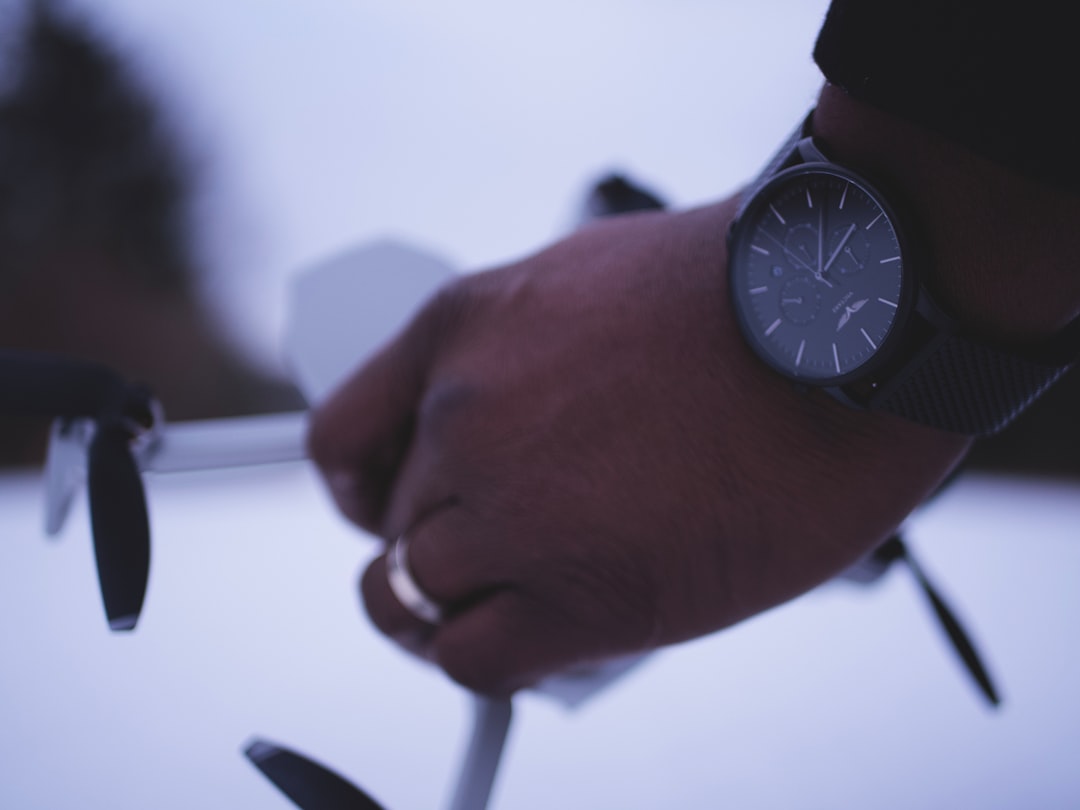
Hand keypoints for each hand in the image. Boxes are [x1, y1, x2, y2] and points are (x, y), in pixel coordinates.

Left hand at [308, 200, 967, 695]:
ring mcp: (508, 511)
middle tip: (510, 556)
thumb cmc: (742, 301)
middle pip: (395, 524)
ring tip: (518, 606)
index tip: (383, 512)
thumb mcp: (585, 287)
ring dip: (454, 610)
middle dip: (442, 544)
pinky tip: (535, 643)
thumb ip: (517, 360)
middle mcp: (462, 418)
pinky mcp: (575, 599)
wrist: (847, 329)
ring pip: (415, 595)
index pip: (340, 437)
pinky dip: (485, 659)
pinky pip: (470, 658)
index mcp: (458, 333)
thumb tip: (505, 431)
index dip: (358, 489)